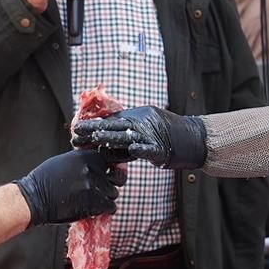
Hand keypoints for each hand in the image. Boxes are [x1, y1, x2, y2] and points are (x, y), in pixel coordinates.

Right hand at [15, 150, 126, 226]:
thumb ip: (84, 160)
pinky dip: (105, 209)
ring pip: (114, 193)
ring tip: (94, 199)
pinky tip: (96, 208)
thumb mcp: (65, 161)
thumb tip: (100, 162)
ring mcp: (95, 187)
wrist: (35, 198)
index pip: (110, 159)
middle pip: (116, 176)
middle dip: (112, 182)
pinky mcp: (94, 204)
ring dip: (107, 197)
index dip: (110, 167)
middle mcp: (93, 169)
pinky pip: (111, 206)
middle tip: (104, 187)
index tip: (107, 173)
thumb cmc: (46, 180)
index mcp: (86, 156)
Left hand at [72, 106, 207, 169]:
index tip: (74, 130)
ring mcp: (152, 136)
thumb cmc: (166, 136)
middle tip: (75, 134)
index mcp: (136, 118)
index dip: (92, 126)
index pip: (110, 122)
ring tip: (96, 139)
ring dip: (112, 138)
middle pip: (114, 127)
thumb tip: (103, 138)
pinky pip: (150, 149)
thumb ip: (125, 133)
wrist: (194, 138)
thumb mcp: (143, 130)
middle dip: (94, 130)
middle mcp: (142, 123)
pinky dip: (141, 149)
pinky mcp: (162, 149)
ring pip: (128, 136)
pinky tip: (132, 150)